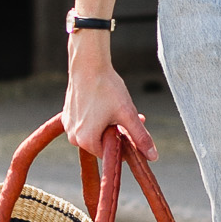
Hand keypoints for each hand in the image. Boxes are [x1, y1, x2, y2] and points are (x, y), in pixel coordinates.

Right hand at [62, 44, 159, 161]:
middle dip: (118, 133)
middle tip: (130, 117)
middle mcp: (74, 138)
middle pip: (103, 143)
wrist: (88, 64)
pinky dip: (98, 118)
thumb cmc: (107, 88)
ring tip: (119, 109)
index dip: (126, 142)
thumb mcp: (127, 114)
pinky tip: (106, 104)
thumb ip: (140, 137)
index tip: (134, 128)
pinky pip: (86, 124)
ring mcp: (69, 126)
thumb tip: (153, 157)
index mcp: (86, 141)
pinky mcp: (68, 115)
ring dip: (109, 125)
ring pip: (95, 132)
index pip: (112, 153)